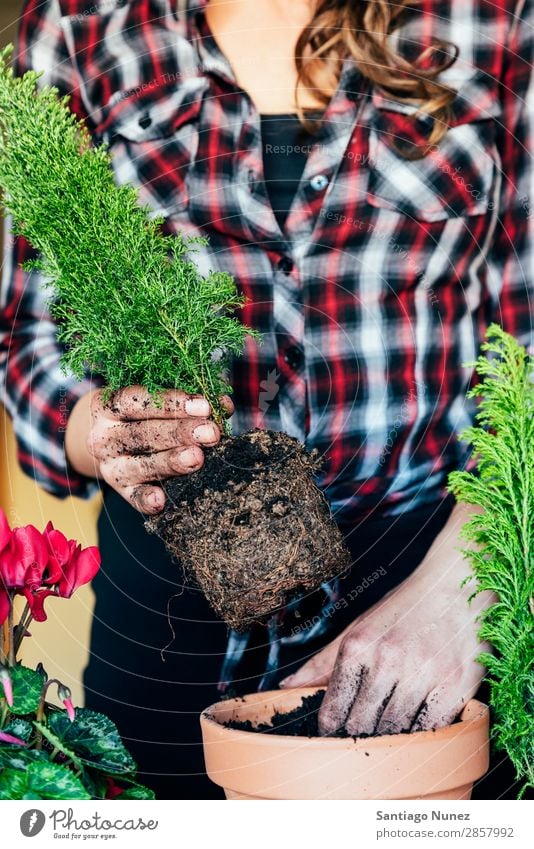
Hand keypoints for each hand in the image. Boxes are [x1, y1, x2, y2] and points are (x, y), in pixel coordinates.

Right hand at [67, 385, 232, 513]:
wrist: (105, 440)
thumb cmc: (138, 413)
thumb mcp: (151, 399)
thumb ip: (184, 400)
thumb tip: (222, 405)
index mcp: (107, 407)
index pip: (136, 400)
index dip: (171, 402)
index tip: (203, 406)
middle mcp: (105, 437)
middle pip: (142, 434)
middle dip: (180, 433)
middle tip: (210, 433)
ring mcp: (111, 466)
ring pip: (142, 465)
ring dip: (171, 462)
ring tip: (197, 458)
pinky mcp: (121, 490)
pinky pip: (133, 498)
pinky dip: (146, 500)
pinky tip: (161, 501)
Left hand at [280, 504, 494, 735]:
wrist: (459, 582)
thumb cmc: (406, 607)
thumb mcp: (361, 626)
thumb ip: (323, 660)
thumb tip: (286, 685)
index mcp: (358, 645)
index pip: (334, 709)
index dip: (332, 727)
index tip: (336, 732)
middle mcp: (388, 660)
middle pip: (362, 725)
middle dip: (360, 734)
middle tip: (365, 733)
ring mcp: (423, 675)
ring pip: (396, 730)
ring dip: (392, 734)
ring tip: (393, 723)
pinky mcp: (455, 687)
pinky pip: (430, 728)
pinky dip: (423, 730)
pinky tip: (420, 717)